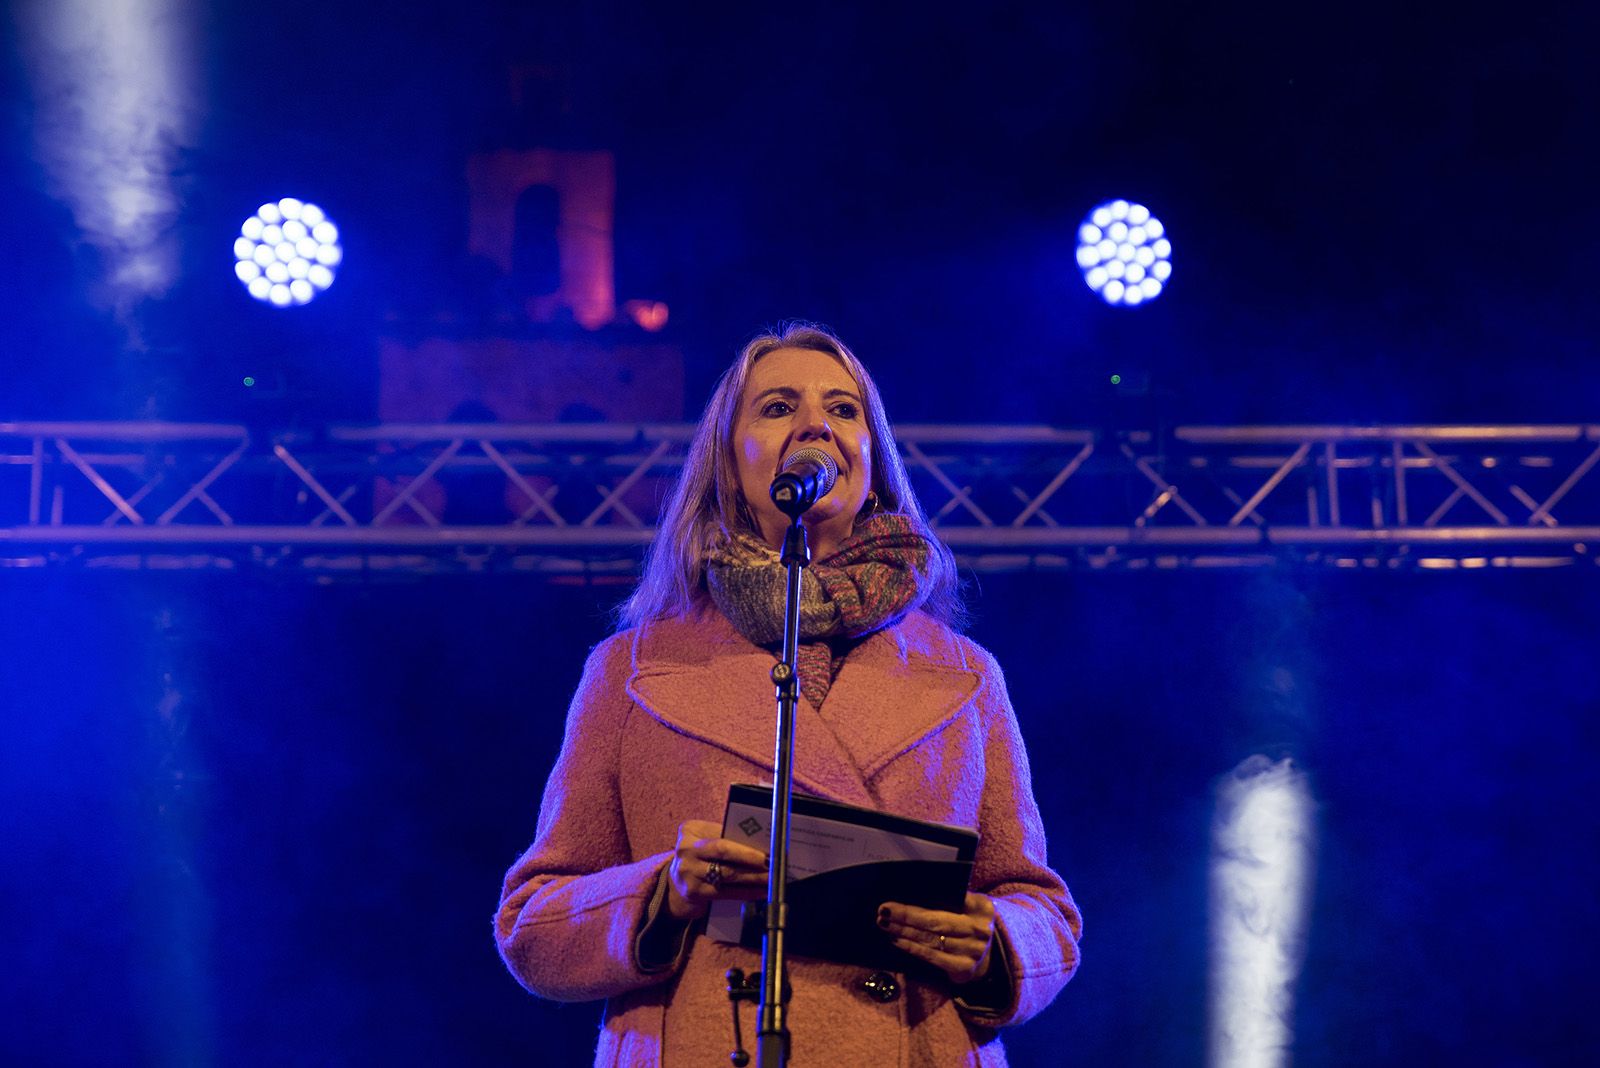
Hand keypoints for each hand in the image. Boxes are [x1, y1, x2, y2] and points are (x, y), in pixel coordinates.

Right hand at [665, 819, 768, 920]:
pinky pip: (726, 892)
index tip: (767, 842)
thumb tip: (761, 843)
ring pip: (727, 874)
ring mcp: (688, 872)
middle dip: (750, 856)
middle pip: (723, 850)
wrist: (675, 884)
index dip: (746, 838)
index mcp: (691, 830)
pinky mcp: (694, 892)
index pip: (722, 831)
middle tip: (771, 860)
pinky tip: (760, 891)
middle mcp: (686, 849)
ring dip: (754, 876)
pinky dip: (746, 892)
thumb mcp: (706, 841)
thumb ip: (727, 838)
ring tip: (771, 876)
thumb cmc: (700, 858)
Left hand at [877, 893, 996, 983]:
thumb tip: (911, 893)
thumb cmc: (969, 923)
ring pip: (931, 939)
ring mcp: (973, 951)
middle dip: (906, 916)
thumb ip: (950, 899)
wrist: (991, 955)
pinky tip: (897, 941)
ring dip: (904, 932)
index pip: (949, 899)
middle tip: (883, 910)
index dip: (923, 901)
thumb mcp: (969, 907)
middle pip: (936, 921)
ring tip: (885, 924)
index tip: (899, 898)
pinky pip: (932, 957)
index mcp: (981, 907)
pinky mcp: (964, 969)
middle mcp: (980, 930)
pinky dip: (912, 948)